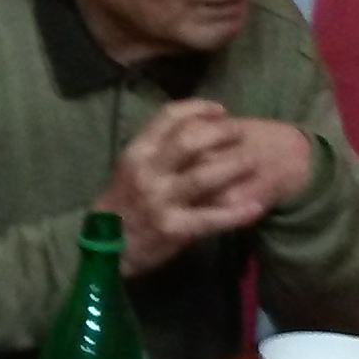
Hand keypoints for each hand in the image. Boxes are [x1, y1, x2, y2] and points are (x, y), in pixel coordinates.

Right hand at [97, 102, 314, 275]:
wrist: (102, 250)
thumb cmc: (122, 204)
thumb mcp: (131, 168)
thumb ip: (158, 149)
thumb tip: (197, 129)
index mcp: (136, 152)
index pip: (169, 116)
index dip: (199, 108)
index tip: (220, 111)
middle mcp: (147, 172)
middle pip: (190, 139)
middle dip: (222, 132)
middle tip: (240, 134)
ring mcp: (160, 201)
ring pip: (205, 175)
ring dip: (235, 165)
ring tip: (254, 161)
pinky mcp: (173, 229)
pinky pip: (211, 218)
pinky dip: (237, 213)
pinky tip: (256, 207)